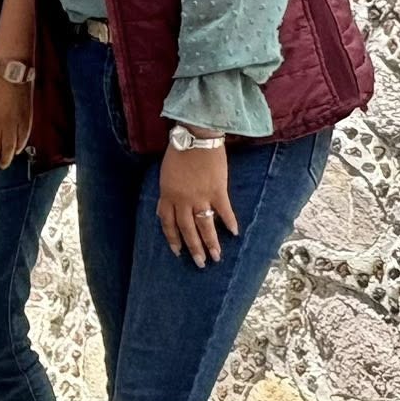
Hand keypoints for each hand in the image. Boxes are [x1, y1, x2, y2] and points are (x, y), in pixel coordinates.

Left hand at [158, 142, 237, 266]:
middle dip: (194, 248)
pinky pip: (224, 211)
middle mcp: (183, 200)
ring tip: (216, 256)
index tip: (177, 252)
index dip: (173, 239)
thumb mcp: (165, 175)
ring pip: (204, 225)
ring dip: (211, 243)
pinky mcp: (218, 191)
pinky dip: (229, 222)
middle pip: (187, 229)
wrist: (195, 137)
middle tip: (200, 263)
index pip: (168, 223)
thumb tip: (167, 209)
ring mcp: (200, 197)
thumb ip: (168, 194)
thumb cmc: (178, 153)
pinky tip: (234, 233)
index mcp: (168, 196)